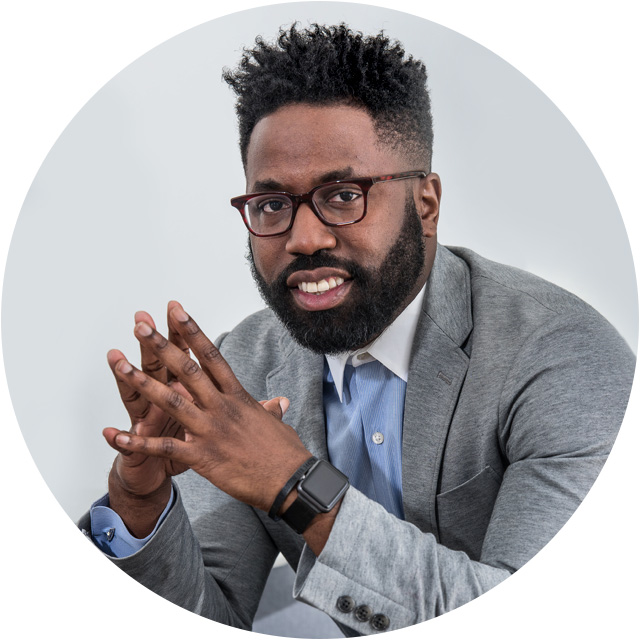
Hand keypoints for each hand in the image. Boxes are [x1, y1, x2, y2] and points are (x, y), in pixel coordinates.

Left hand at [106, 302, 311, 514]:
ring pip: (171, 401)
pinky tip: (116, 436)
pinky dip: (138, 443)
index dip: (193, 332)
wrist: (291, 480)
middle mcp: (221, 407)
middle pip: (187, 370)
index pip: (211, 357)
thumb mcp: (276, 424)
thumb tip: (278, 402)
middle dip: (162, 347)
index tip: (177, 312)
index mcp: (237, 396)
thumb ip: (270, 410)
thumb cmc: (285, 452)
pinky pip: (164, 447)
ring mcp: (210, 430)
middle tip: (140, 326)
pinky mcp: (202, 456)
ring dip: (143, 383)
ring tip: (120, 365)